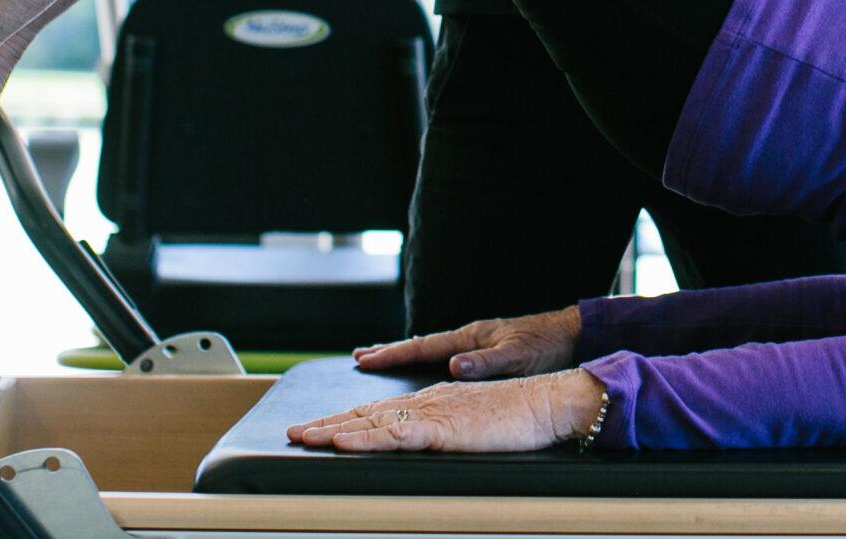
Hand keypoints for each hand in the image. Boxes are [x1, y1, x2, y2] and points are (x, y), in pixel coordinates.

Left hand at [286, 369, 604, 454]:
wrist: (551, 402)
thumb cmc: (522, 418)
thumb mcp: (476, 426)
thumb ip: (449, 431)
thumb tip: (429, 444)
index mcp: (434, 402)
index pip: (380, 412)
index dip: (346, 420)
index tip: (317, 428)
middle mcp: (428, 401)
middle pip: (367, 413)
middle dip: (327, 422)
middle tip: (294, 431)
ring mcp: (435, 412)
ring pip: (372, 421)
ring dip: (334, 428)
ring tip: (304, 435)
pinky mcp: (445, 427)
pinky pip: (396, 433)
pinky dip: (366, 437)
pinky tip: (344, 440)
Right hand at [353, 305, 579, 379]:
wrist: (571, 336)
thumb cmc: (546, 347)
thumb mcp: (516, 358)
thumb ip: (485, 363)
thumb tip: (453, 367)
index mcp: (471, 336)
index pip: (424, 345)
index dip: (393, 354)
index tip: (365, 359)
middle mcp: (469, 337)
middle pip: (421, 344)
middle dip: (390, 351)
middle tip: (359, 355)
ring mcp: (476, 343)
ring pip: (432, 350)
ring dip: (406, 354)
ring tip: (380, 358)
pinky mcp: (486, 352)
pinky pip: (446, 356)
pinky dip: (427, 360)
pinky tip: (424, 367)